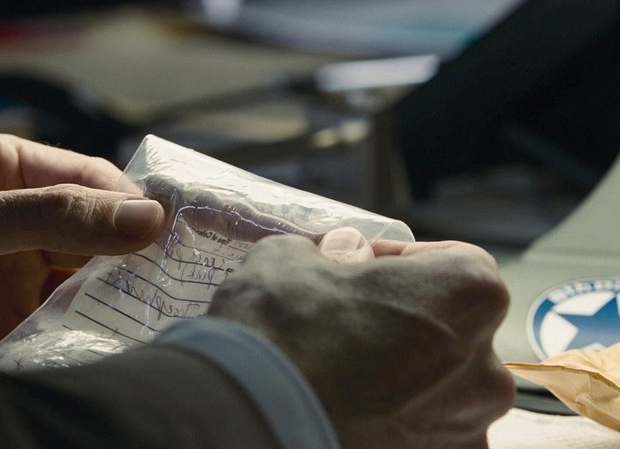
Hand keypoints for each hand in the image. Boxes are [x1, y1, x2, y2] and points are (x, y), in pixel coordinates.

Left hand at [0, 133, 164, 403]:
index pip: (87, 176)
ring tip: (161, 305)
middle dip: (134, 248)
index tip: (170, 232)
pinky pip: (76, 319)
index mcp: (2, 169)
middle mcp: (18, 217)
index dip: (130, 201)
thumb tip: (144, 216)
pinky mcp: (21, 322)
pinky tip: (124, 333)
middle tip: (179, 271)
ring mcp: (20, 272)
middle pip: (99, 226)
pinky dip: (100, 327)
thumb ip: (53, 216)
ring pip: (94, 276)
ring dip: (123, 291)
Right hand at [208, 228, 514, 448]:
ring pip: (437, 390)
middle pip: (448, 331)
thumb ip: (338, 251)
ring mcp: (467, 428)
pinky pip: (422, 435)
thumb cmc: (279, 327)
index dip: (398, 261)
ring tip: (342, 375)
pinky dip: (393, 423)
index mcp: (468, 291)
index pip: (447, 261)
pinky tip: (349, 410)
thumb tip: (349, 255)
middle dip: (403, 323)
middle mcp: (485, 365)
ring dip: (401, 378)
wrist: (252, 415)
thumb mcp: (295, 257)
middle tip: (346, 323)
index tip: (359, 267)